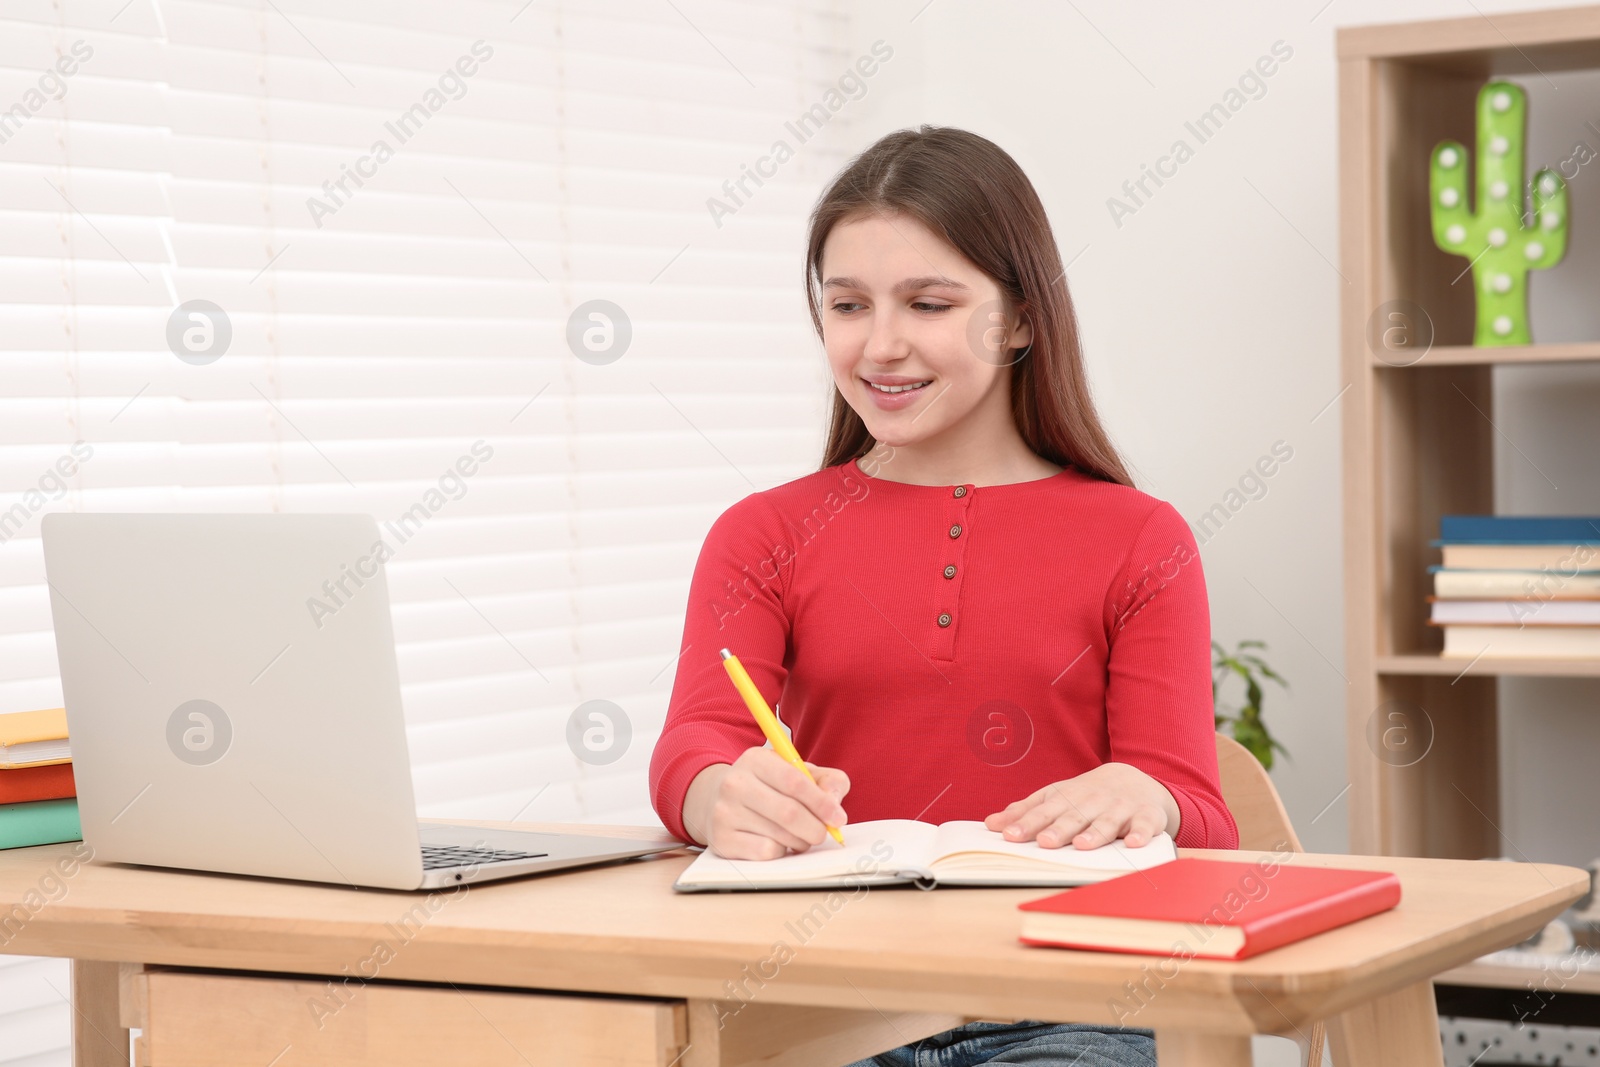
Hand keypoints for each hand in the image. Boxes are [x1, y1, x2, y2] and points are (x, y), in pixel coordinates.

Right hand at [681, 748, 849, 859]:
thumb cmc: (768, 786)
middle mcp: (735, 783)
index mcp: (756, 759)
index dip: (821, 803)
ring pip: (779, 836)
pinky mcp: (721, 839)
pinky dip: (781, 851)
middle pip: (788, 812)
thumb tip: (834, 804)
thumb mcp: (797, 772)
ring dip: (800, 841)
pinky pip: (765, 852)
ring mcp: (724, 812)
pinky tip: (778, 842)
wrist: (718, 799)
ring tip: (800, 836)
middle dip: (815, 828)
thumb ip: (827, 781)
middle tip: (823, 834)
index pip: (794, 781)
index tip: (838, 818)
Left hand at [983, 762, 1178, 849]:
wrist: (1135, 779)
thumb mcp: (1055, 798)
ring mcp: (1120, 807)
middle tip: (1044, 841)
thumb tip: (991, 824)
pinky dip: (1141, 834)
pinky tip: (1132, 844)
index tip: (1010, 835)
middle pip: (1073, 816)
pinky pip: (1145, 825)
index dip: (1027, 823)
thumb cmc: (1086, 796)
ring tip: (1082, 845)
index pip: (1044, 811)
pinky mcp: (1147, 815)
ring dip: (1095, 833)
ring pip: (1107, 821)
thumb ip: (1025, 811)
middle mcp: (1092, 801)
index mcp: (1067, 798)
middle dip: (1058, 829)